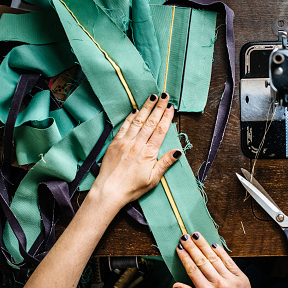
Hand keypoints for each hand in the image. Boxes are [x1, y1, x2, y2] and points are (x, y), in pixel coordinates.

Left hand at [90, 93, 180, 212]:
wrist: (109, 191)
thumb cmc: (132, 188)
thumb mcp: (153, 179)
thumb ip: (165, 163)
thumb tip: (178, 151)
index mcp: (148, 153)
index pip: (160, 131)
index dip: (166, 117)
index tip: (171, 107)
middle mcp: (137, 144)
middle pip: (150, 122)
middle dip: (158, 107)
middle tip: (165, 96)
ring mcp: (125, 142)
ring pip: (138, 121)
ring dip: (146, 108)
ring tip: (152, 97)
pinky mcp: (115, 143)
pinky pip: (124, 126)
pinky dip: (131, 117)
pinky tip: (135, 111)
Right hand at [174, 232, 262, 287]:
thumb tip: (177, 285)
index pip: (192, 270)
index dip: (184, 257)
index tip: (179, 248)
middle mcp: (218, 284)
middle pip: (201, 261)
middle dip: (192, 247)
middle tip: (185, 236)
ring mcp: (230, 279)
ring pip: (214, 258)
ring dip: (204, 245)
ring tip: (197, 235)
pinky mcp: (241, 277)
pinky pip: (229, 261)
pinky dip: (221, 252)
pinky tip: (214, 244)